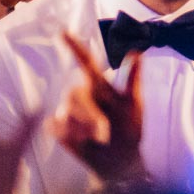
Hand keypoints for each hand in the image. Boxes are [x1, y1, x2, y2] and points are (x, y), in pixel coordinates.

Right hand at [50, 33, 145, 184]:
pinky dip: (69, 134)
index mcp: (100, 85)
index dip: (75, 47)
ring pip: (66, 112)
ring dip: (83, 126)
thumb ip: (133, 79)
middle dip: (88, 112)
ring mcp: (69, 112)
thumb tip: (137, 52)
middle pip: (73, 93)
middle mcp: (83, 95)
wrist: (121, 161)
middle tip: (103, 129)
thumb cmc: (131, 129)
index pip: (86, 62)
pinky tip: (82, 141)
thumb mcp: (135, 105)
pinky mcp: (60, 129)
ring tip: (99, 138)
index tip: (63, 32)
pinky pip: (56, 126)